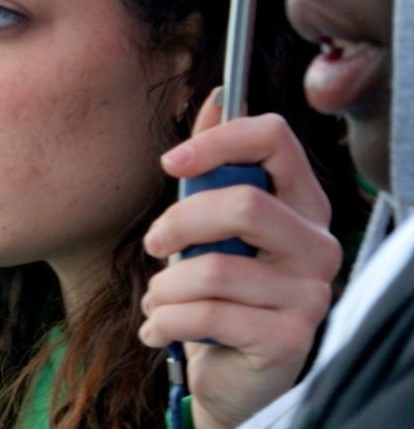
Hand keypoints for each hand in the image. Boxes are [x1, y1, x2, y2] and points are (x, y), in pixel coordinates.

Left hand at [139, 89, 341, 427]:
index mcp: (300, 203)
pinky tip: (159, 328)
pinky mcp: (289, 338)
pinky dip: (165, 321)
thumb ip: (214, 167)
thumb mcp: (211, 224)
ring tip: (156, 299)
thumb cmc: (220, 289)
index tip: (172, 162)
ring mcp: (309, 294)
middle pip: (243, 204)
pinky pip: (208, 315)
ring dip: (164, 285)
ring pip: (216, 267)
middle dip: (178, 223)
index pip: (275, 140)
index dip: (219, 140)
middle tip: (152, 244)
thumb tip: (214, 98)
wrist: (230, 371)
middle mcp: (316, 244)